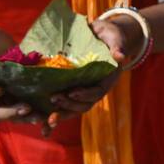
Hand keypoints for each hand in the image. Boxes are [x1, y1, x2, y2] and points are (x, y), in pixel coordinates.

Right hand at [0, 27, 49, 128]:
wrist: (2, 48)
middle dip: (11, 112)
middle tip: (26, 108)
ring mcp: (9, 99)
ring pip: (14, 115)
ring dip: (27, 118)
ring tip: (41, 117)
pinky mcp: (23, 98)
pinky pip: (29, 112)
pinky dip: (38, 115)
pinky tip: (50, 115)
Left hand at [17, 16, 138, 135]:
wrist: (103, 37)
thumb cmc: (109, 36)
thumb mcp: (115, 38)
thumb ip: (117, 46)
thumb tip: (121, 56)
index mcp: (107, 80)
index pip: (97, 92)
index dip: (85, 94)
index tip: (73, 92)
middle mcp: (95, 89)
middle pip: (84, 105)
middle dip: (69, 105)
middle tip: (54, 98)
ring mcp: (83, 92)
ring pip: (73, 109)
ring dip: (60, 115)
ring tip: (46, 118)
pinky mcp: (72, 91)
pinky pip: (64, 107)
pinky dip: (54, 116)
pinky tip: (43, 127)